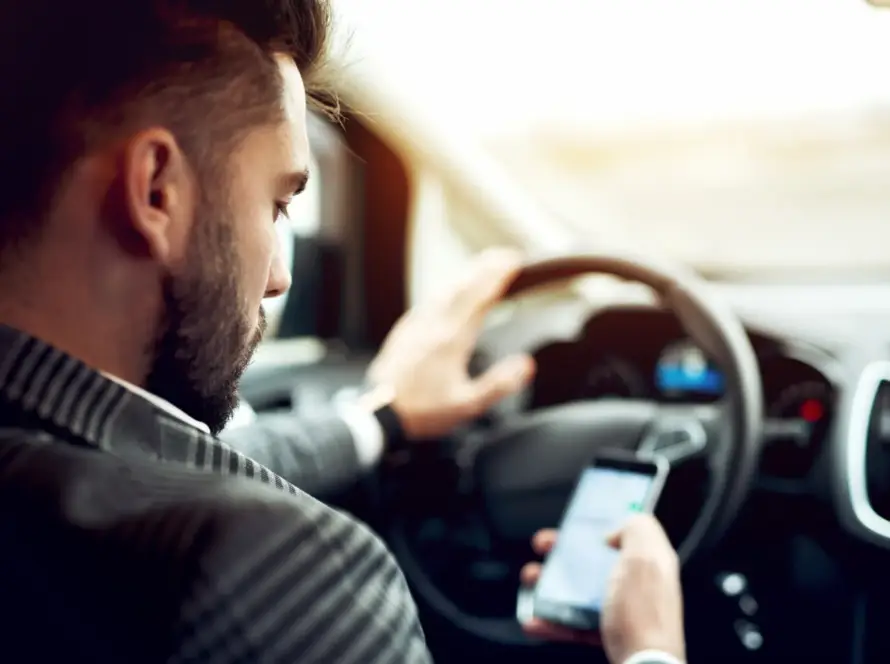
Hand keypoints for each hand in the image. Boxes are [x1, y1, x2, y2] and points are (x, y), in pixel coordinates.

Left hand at [364, 247, 534, 439]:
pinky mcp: (405, 330)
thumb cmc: (422, 410)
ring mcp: (416, 324)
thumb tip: (526, 364)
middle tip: (504, 255)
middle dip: (485, 267)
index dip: (497, 275)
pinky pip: (429, 299)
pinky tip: (450, 291)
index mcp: (452, 339)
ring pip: (444, 288)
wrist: (378, 413)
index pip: (479, 297)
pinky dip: (447, 288)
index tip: (514, 261)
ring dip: (466, 274)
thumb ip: (499, 383)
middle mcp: (433, 324)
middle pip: (462, 285)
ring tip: (482, 267)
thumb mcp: (467, 404)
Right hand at [520, 515, 685, 663]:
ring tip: (530, 580)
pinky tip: (534, 619)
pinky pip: (572, 624)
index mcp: (649, 562)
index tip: (574, 520)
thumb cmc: (645, 615)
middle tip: (543, 545)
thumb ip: (637, 528)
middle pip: (594, 560)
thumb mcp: (646, 557)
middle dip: (563, 551)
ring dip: (548, 584)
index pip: (625, 533)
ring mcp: (619, 611)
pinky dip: (550, 622)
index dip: (600, 524)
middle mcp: (636, 584)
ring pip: (578, 591)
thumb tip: (614, 533)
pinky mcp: (605, 636)